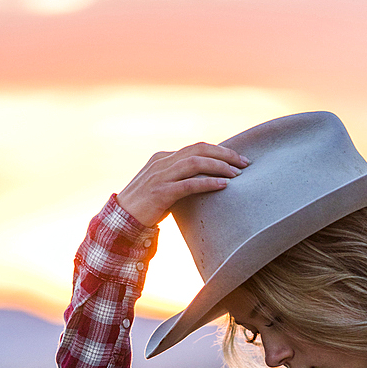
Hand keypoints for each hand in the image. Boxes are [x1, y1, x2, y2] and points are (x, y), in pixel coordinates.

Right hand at [116, 142, 250, 226]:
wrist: (122, 220)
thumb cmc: (146, 207)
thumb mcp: (164, 187)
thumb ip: (180, 181)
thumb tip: (206, 184)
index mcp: (163, 158)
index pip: (196, 148)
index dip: (219, 151)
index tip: (238, 159)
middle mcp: (162, 162)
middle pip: (199, 150)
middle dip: (225, 155)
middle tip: (245, 163)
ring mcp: (160, 176)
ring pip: (195, 163)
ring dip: (220, 166)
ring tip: (238, 174)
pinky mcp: (160, 193)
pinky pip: (189, 184)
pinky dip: (208, 182)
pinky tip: (224, 185)